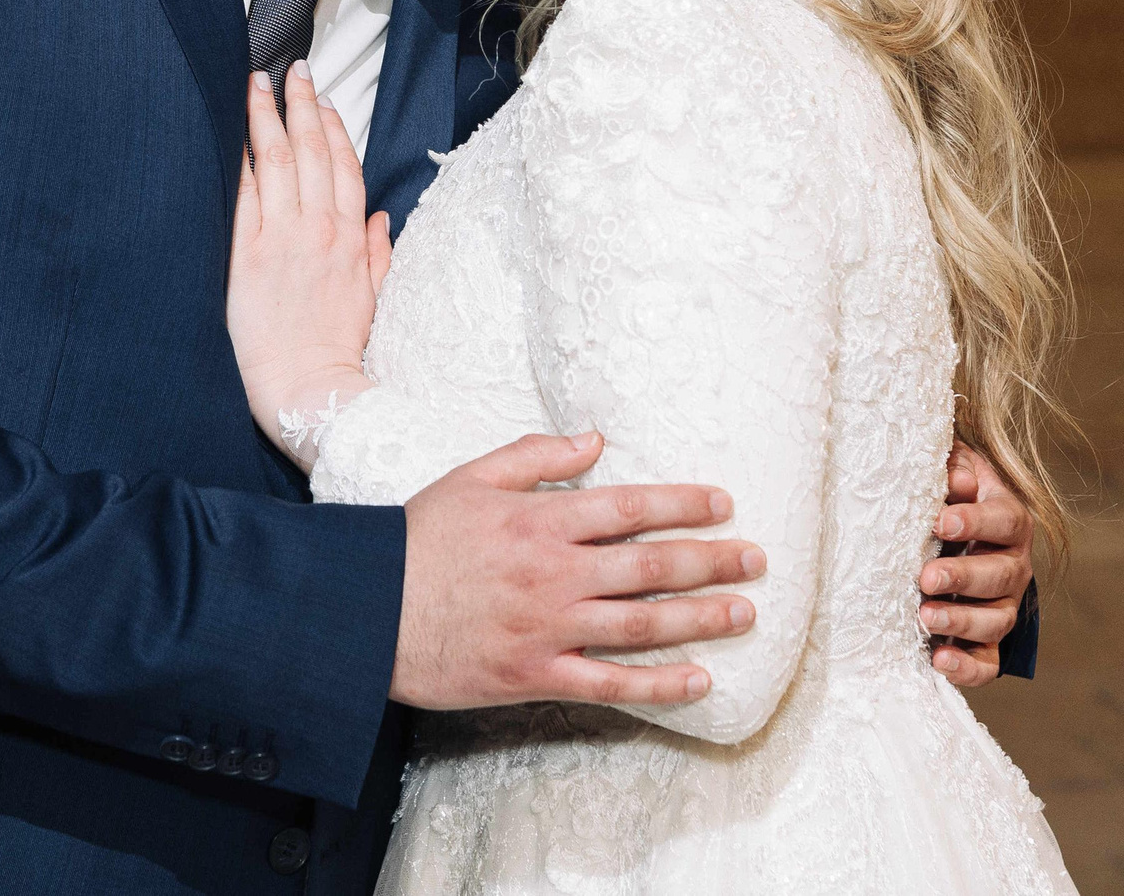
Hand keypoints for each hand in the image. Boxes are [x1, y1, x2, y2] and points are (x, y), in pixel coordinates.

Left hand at [227, 63, 389, 453]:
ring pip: (275, 162)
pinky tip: (232, 134)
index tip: (324, 100)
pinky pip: (243, 197)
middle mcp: (319, 229)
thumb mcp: (374, 298)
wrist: (308, 389)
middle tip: (291, 69)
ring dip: (266, 117)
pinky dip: (239, 161)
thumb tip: (385, 218)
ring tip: (256, 84)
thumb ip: (380, 253)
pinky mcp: (247, 256)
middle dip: (300, 105)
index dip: (334, 128)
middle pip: (310, 151)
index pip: (344, 166)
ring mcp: (282, 238)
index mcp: (352, 238)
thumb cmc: (338, 349)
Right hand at [394, 431, 765, 711]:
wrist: (364, 612)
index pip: (631, 507)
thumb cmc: (415, 540)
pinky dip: (659, 685)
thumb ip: (536, 454)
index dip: (684, 504)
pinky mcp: (535, 675)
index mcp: (541, 520)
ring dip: (702, 618)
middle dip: (712, 560)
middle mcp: (555, 573)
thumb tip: (595, 439)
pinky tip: (699, 680)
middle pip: (652, 566)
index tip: (725, 504)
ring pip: (643, 625)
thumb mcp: (472, 477)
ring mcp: (548, 628)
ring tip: (746, 612)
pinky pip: (610, 683)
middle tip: (758, 558)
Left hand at [919, 441, 1033, 688]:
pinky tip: (938, 660)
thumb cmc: (948, 501)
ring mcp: (1004, 607)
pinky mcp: (988, 644)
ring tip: (925, 616)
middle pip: (1001, 575)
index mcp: (1008, 521)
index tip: (941, 522)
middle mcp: (1014, 567)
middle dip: (963, 577)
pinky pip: (988, 664)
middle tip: (926, 577)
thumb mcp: (952, 474)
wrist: (954, 544)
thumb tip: (957, 481)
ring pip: (997, 621)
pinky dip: (966, 668)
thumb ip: (953, 468)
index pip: (1004, 521)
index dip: (977, 522)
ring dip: (962, 621)